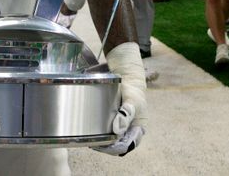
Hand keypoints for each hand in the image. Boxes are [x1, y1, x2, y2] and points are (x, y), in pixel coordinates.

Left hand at [96, 42, 146, 156]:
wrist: (129, 79)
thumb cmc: (132, 90)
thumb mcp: (131, 100)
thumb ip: (126, 114)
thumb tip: (117, 131)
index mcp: (139, 129)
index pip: (126, 146)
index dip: (114, 149)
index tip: (101, 145)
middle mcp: (132, 131)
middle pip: (118, 147)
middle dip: (106, 148)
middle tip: (92, 143)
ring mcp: (124, 127)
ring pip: (114, 142)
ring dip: (103, 144)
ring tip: (90, 140)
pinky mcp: (117, 122)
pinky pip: (110, 133)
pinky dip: (102, 135)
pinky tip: (92, 134)